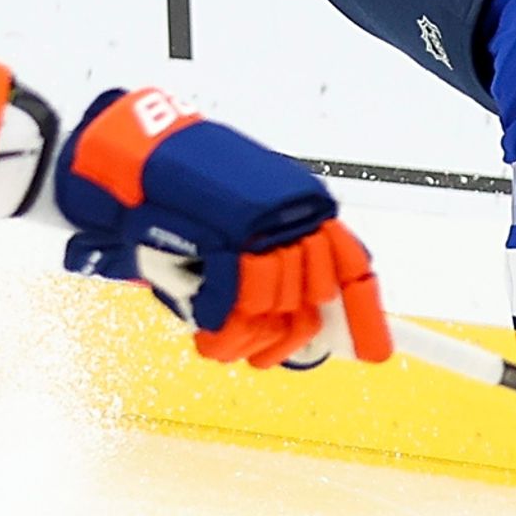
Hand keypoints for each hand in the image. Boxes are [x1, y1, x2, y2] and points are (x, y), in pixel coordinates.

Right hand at [52, 87, 389, 367]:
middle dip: (278, 337)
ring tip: (216, 334)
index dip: (363, 315)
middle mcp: (291, 217)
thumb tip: (310, 324)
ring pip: (267, 311)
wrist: (140, 162)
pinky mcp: (225, 244)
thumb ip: (281, 263)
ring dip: (239, 336)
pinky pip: (228, 309)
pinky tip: (201, 317)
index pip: (351, 266)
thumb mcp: (248, 223)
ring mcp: (260, 229)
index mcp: (305, 208)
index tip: (375, 352)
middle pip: (306, 302)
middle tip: (259, 353)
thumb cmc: (189, 197)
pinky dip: (212, 323)